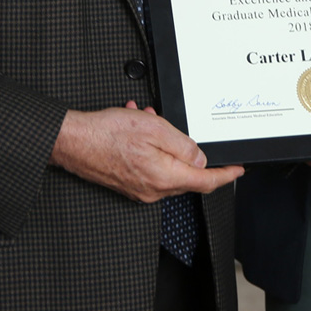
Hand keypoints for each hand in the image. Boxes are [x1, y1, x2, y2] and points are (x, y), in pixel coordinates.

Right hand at [50, 103, 243, 202]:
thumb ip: (182, 145)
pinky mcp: (128, 183)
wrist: (73, 141)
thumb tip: (199, 158)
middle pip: (185, 174)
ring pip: (166, 166)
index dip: (226, 176)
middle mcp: (153, 190)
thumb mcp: (153, 129)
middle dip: (184, 148)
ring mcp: (139, 189)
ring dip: (163, 142)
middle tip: (172, 126)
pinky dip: (149, 147)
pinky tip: (136, 128)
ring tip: (147, 120)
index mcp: (164, 177)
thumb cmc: (106, 134)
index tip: (238, 170)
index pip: (205, 181)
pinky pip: (150, 166)